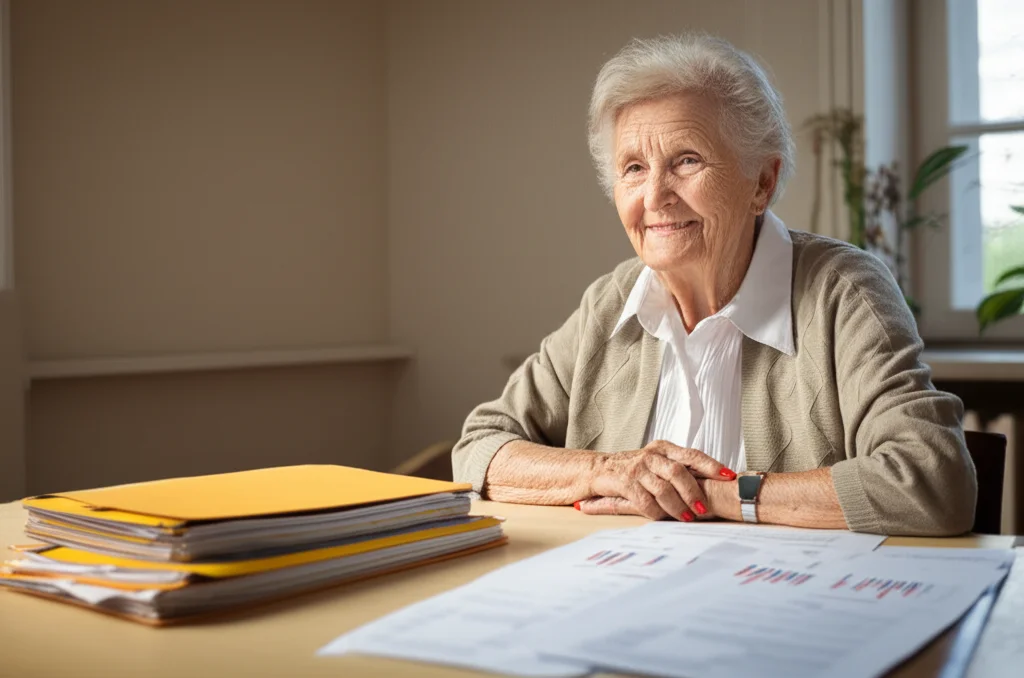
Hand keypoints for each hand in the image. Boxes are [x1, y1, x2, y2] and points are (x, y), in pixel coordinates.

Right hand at [586, 440, 735, 520]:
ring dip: (677, 506)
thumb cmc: (634, 470)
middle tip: (704, 509)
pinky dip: (656, 512)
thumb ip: (679, 468)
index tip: (729, 477)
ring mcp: (637, 468)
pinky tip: (662, 518)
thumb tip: (713, 482)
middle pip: (678, 472)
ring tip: (686, 518)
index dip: (711, 466)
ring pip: (663, 488)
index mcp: (664, 448)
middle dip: (693, 493)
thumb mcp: (657, 463)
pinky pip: (645, 501)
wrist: (598, 470)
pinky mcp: (624, 482)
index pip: (692, 455)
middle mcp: (651, 455)